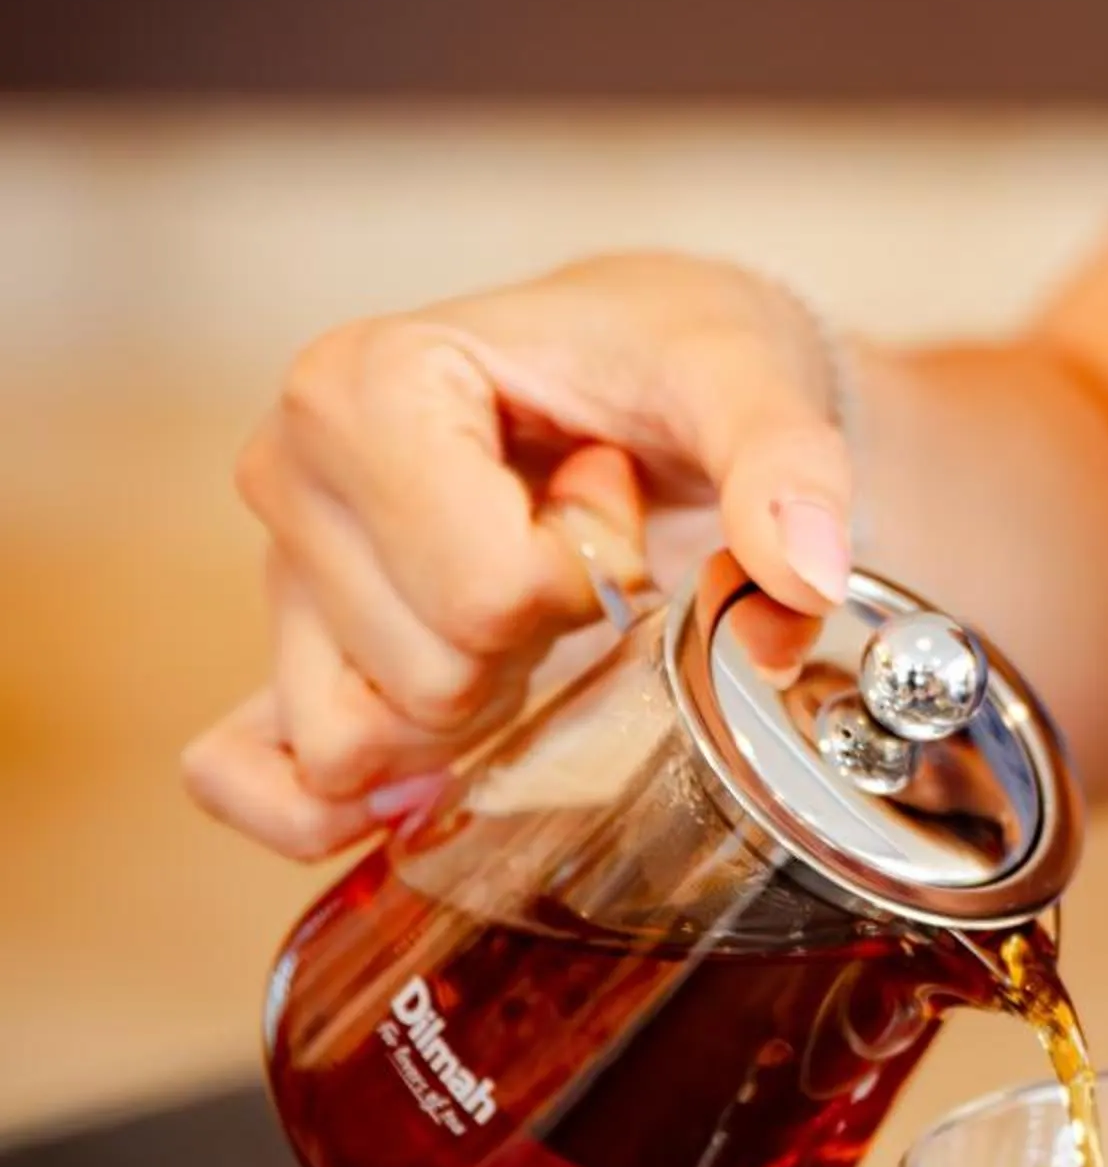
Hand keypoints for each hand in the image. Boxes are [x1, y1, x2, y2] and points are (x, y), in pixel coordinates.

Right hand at [182, 254, 853, 854]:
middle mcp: (288, 473)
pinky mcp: (283, 655)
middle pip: (433, 676)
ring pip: (366, 743)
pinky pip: (245, 779)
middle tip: (567, 539)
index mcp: (363, 386)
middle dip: (537, 639)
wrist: (641, 366)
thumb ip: (785, 463)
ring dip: (478, 701)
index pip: (482, 592)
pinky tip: (431, 766)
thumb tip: (802, 574)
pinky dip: (333, 807)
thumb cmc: (665, 359)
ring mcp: (277, 575)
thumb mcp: (743, 377)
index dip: (580, 577)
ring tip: (517, 592)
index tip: (601, 489)